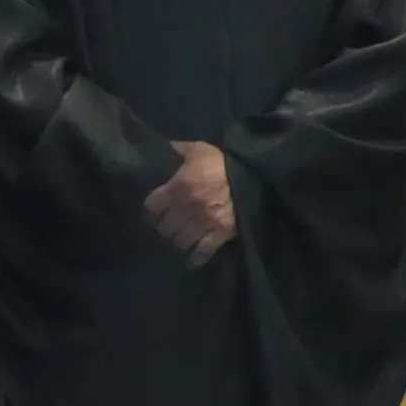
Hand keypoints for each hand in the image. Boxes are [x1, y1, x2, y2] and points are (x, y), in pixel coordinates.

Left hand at [143, 141, 235, 267]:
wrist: (256, 173)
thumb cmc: (224, 160)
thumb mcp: (198, 148)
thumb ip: (178, 148)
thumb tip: (162, 143)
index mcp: (178, 186)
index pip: (152, 206)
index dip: (150, 213)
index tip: (150, 215)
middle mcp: (187, 207)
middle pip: (165, 227)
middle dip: (163, 229)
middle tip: (165, 230)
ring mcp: (204, 222)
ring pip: (181, 241)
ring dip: (177, 243)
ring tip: (177, 243)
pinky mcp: (222, 232)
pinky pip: (203, 251)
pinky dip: (195, 258)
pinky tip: (190, 261)